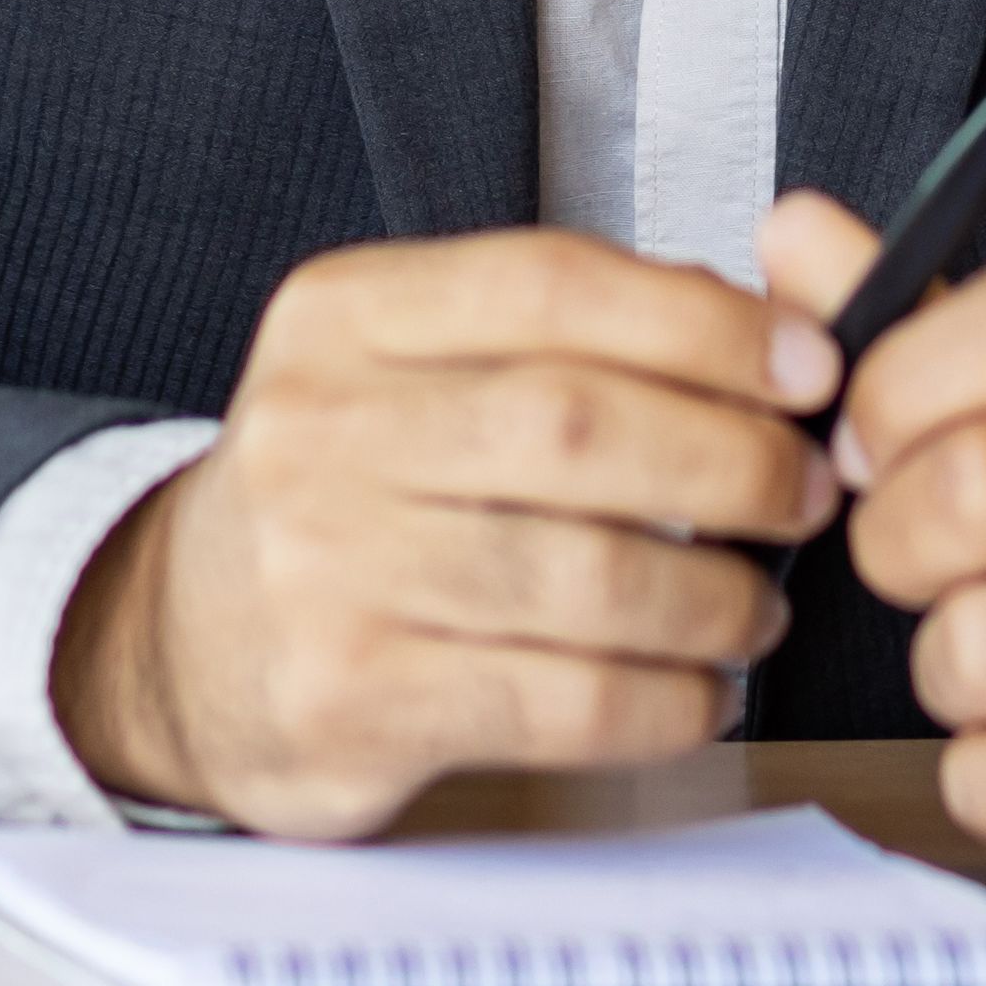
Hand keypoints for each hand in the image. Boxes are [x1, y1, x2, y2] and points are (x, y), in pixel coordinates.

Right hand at [53, 231, 845, 837]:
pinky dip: (664, 701)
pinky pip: (561, 700)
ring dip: (713, 596)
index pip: (551, 284)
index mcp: (345, 316)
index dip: (705, 322)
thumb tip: (768, 328)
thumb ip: (560, 334)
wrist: (177, 644)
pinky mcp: (351, 701)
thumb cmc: (341, 497)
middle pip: (579, 426)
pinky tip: (696, 690)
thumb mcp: (404, 369)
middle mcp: (321, 428)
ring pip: (585, 574)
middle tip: (808, 491)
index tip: (807, 364)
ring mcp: (325, 569)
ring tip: (755, 607)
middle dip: (735, 462)